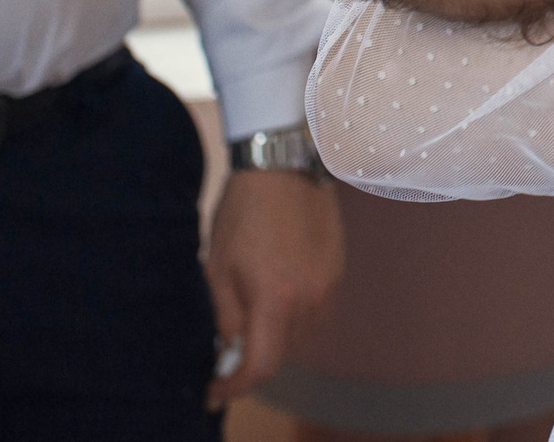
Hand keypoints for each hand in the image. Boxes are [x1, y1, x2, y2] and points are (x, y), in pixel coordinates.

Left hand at [203, 169, 345, 408]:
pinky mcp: (338, 270)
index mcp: (277, 299)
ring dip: (277, 338)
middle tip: (226, 353)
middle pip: (284, 353)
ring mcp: (330, 284)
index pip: (261, 366)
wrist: (285, 165)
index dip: (235, 386)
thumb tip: (228, 347)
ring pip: (303, 334)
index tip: (214, 390)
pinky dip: (295, 316)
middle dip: (253, 360)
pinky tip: (277, 296)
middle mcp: (311, 299)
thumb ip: (224, 315)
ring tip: (252, 319)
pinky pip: (317, 310)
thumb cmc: (244, 211)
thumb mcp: (217, 266)